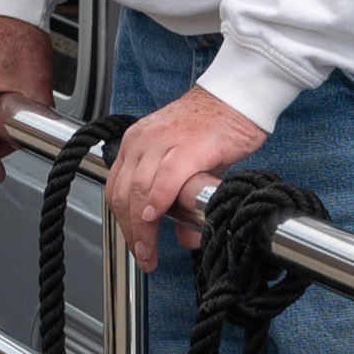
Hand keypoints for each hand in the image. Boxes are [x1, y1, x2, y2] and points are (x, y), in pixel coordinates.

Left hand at [104, 86, 265, 272]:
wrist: (236, 97)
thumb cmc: (215, 127)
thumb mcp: (191, 168)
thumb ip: (183, 201)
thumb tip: (184, 237)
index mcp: (136, 144)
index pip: (116, 188)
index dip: (123, 221)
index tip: (134, 244)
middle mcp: (142, 142)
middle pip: (122, 194)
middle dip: (130, 232)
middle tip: (144, 257)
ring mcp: (161, 142)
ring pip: (137, 190)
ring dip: (141, 228)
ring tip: (150, 252)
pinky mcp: (187, 146)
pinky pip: (164, 178)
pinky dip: (157, 200)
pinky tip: (156, 218)